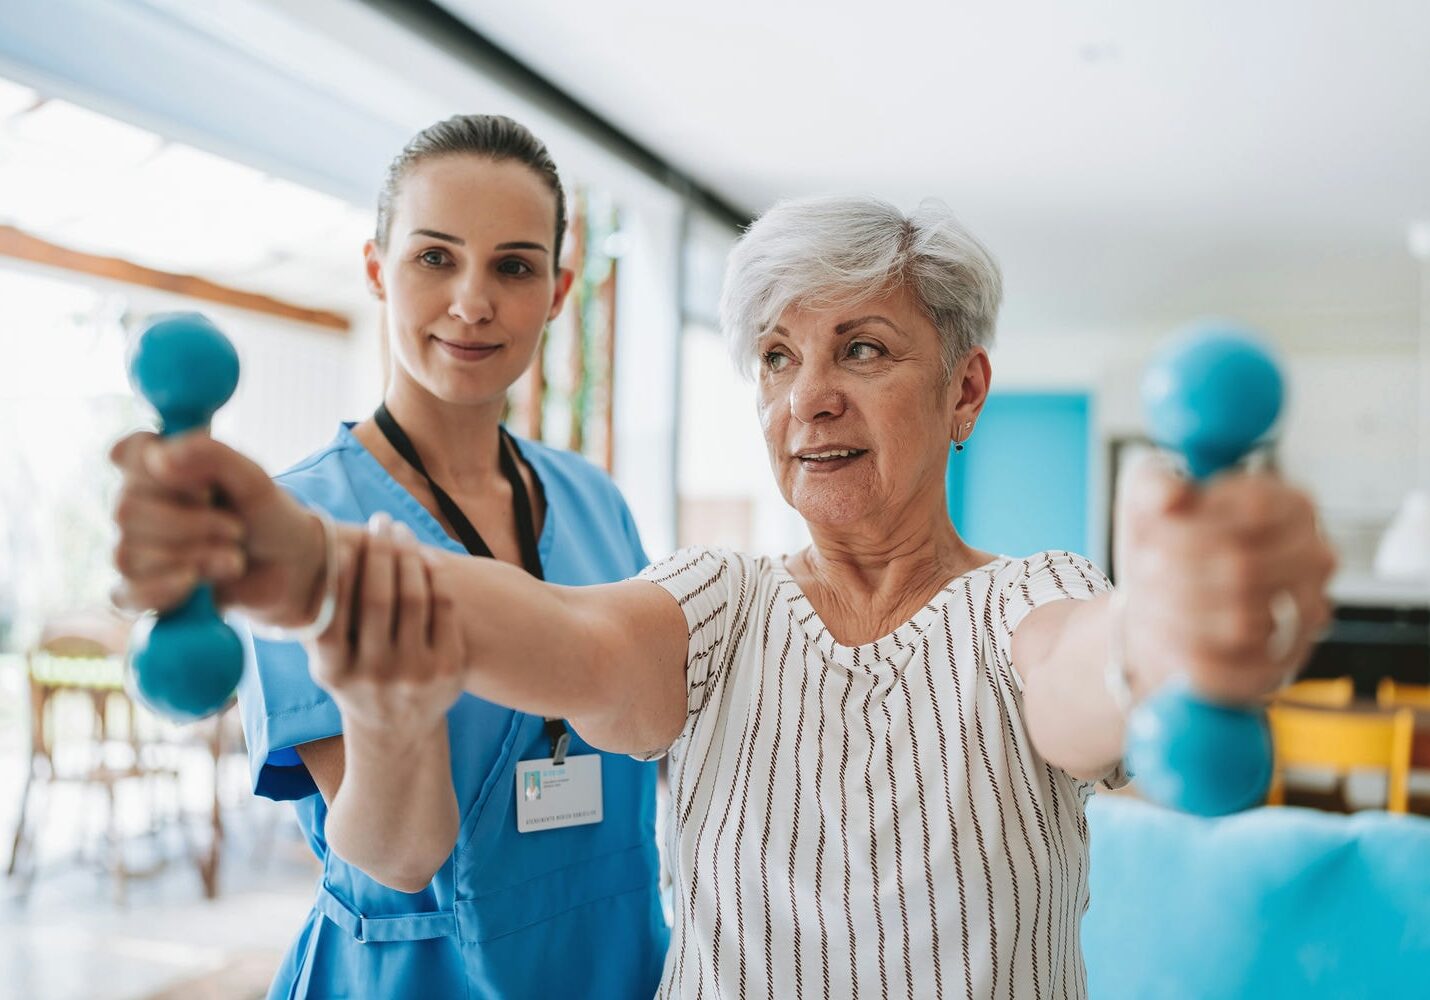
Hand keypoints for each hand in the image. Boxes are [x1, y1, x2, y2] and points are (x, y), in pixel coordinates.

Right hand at [109, 431, 325, 626]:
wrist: (289, 570)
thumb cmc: (267, 518)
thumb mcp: (253, 480)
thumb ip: (212, 457)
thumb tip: (159, 457)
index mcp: (163, 467)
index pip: (130, 451)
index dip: (158, 467)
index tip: (203, 483)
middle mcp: (139, 504)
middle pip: (126, 509)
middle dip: (191, 524)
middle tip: (236, 529)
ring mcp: (135, 547)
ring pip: (128, 553)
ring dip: (192, 558)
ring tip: (233, 559)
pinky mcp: (141, 590)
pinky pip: (127, 593)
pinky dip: (165, 589)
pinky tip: (196, 584)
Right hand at [309, 514, 464, 740]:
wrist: (398, 729)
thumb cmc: (356, 680)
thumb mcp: (329, 663)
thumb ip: (318, 623)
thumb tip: (299, 563)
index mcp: (334, 671)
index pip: (333, 616)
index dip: (339, 576)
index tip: (343, 544)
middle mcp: (375, 675)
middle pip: (380, 599)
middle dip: (380, 552)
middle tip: (379, 522)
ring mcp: (415, 673)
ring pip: (415, 598)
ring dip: (409, 556)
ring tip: (401, 531)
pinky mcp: (449, 669)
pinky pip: (445, 609)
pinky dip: (436, 578)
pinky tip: (427, 558)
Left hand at [1115, 456, 1336, 703]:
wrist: (1160, 603)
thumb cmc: (1164, 543)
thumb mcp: (1148, 497)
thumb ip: (1155, 485)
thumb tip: (1169, 496)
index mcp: (1293, 506)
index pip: (1253, 510)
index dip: (1192, 526)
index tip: (1155, 532)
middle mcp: (1315, 560)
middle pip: (1244, 568)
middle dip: (1176, 571)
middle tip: (1143, 569)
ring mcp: (1307, 617)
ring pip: (1240, 623)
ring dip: (1175, 611)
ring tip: (1147, 598)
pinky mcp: (1279, 666)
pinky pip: (1231, 667)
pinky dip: (1183, 653)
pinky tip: (1161, 633)